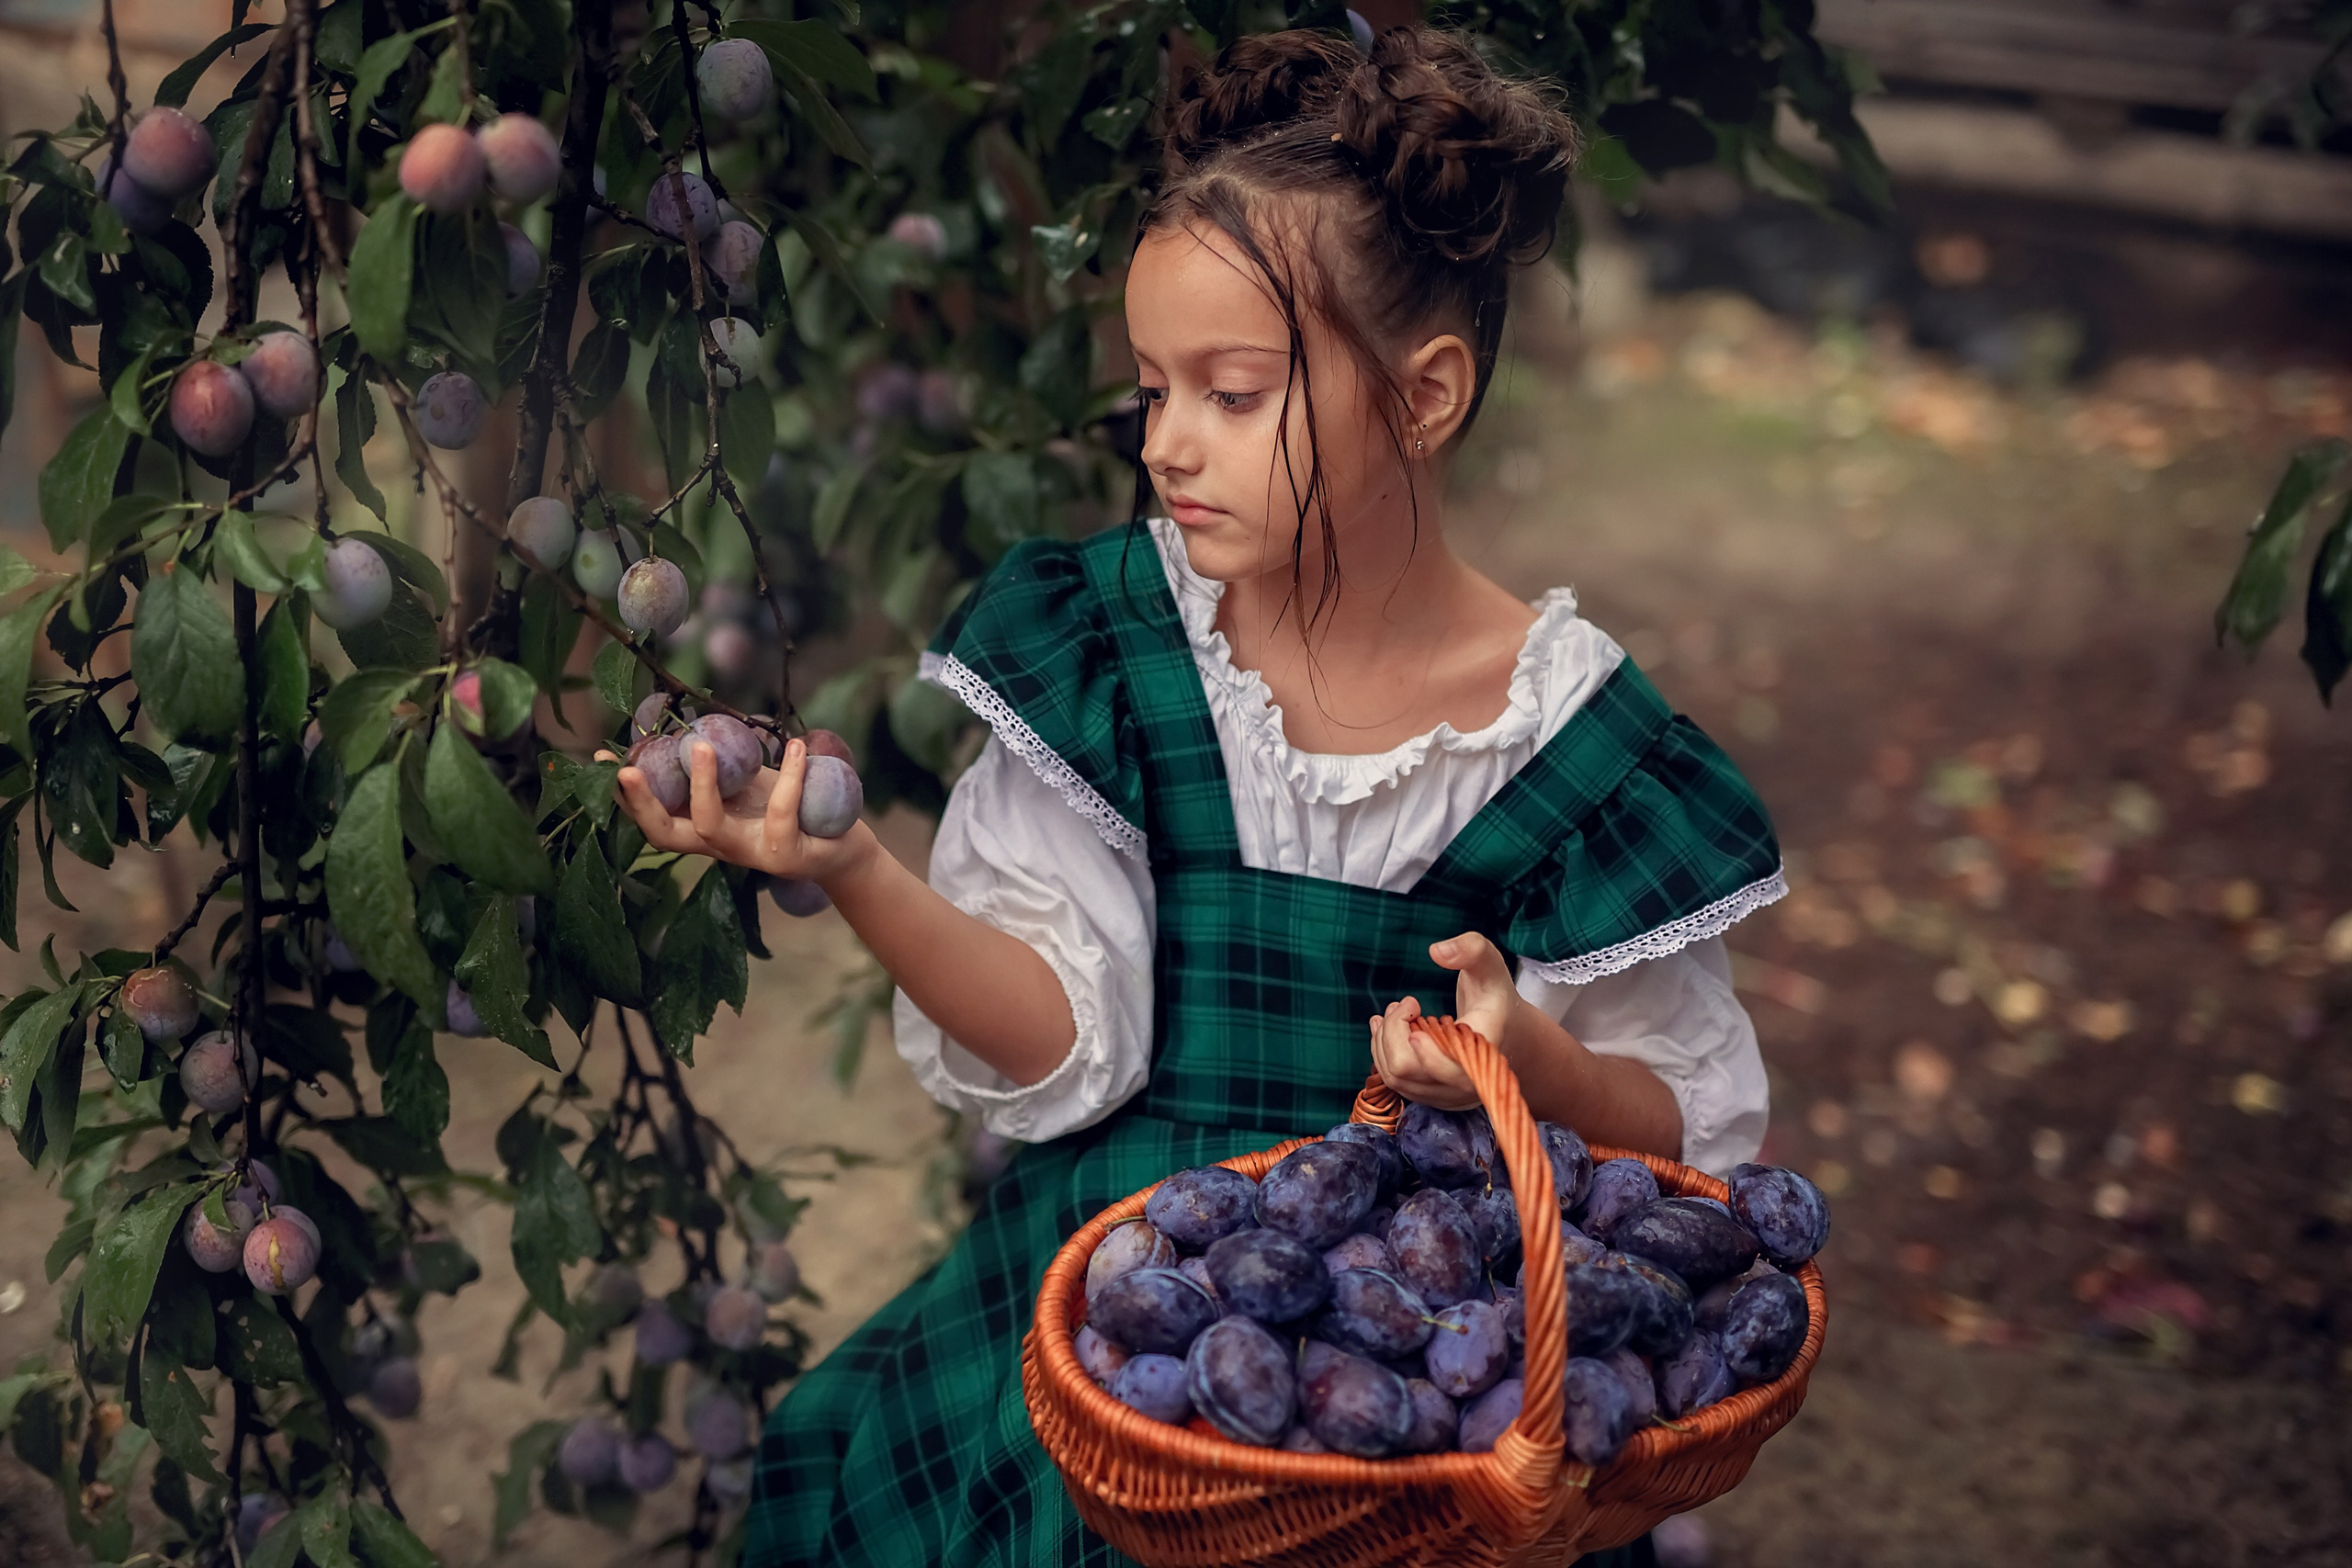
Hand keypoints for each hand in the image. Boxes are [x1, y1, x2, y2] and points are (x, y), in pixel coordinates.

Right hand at [603, 736, 872, 885]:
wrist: (844, 847)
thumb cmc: (795, 809)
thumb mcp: (752, 786)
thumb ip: (722, 769)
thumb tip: (692, 728)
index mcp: (706, 829)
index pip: (654, 817)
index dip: (625, 794)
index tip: (600, 760)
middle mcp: (721, 847)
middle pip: (666, 835)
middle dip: (642, 802)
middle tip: (626, 768)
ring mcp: (752, 854)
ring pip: (714, 827)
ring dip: (703, 785)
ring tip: (702, 745)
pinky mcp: (790, 857)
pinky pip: (781, 815)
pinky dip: (790, 777)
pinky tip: (795, 747)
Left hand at [1368, 932, 1524, 1111]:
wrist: (1504, 1031)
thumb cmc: (1494, 995)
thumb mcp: (1490, 964)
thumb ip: (1471, 949)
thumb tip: (1437, 951)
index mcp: (1485, 1051)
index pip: (1446, 1068)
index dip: (1418, 1044)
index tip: (1414, 1005)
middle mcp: (1467, 1083)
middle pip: (1406, 1070)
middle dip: (1392, 1031)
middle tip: (1404, 1003)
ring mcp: (1448, 1094)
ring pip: (1395, 1077)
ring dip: (1384, 1040)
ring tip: (1394, 1012)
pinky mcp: (1432, 1095)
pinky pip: (1394, 1081)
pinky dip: (1382, 1052)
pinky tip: (1385, 1027)